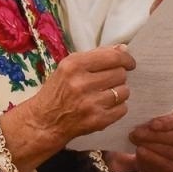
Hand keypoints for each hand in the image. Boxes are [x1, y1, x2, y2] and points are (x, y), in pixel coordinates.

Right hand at [4, 45, 136, 164]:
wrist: (43, 122)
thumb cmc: (57, 91)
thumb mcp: (68, 67)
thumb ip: (96, 56)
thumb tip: (123, 49)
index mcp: (74, 65)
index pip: (113, 57)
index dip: (126, 59)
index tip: (129, 63)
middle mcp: (82, 83)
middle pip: (120, 74)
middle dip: (118, 77)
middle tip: (108, 82)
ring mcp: (90, 103)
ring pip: (124, 91)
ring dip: (119, 92)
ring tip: (106, 95)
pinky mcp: (97, 120)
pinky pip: (123, 109)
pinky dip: (117, 108)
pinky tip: (105, 107)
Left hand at [113, 109, 172, 171]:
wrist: (154, 148)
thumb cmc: (155, 129)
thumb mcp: (156, 118)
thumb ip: (151, 114)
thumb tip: (139, 110)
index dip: (167, 122)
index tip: (152, 124)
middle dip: (154, 135)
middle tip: (135, 133)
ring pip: (171, 151)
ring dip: (151, 146)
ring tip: (135, 141)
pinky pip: (165, 164)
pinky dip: (151, 158)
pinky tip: (140, 152)